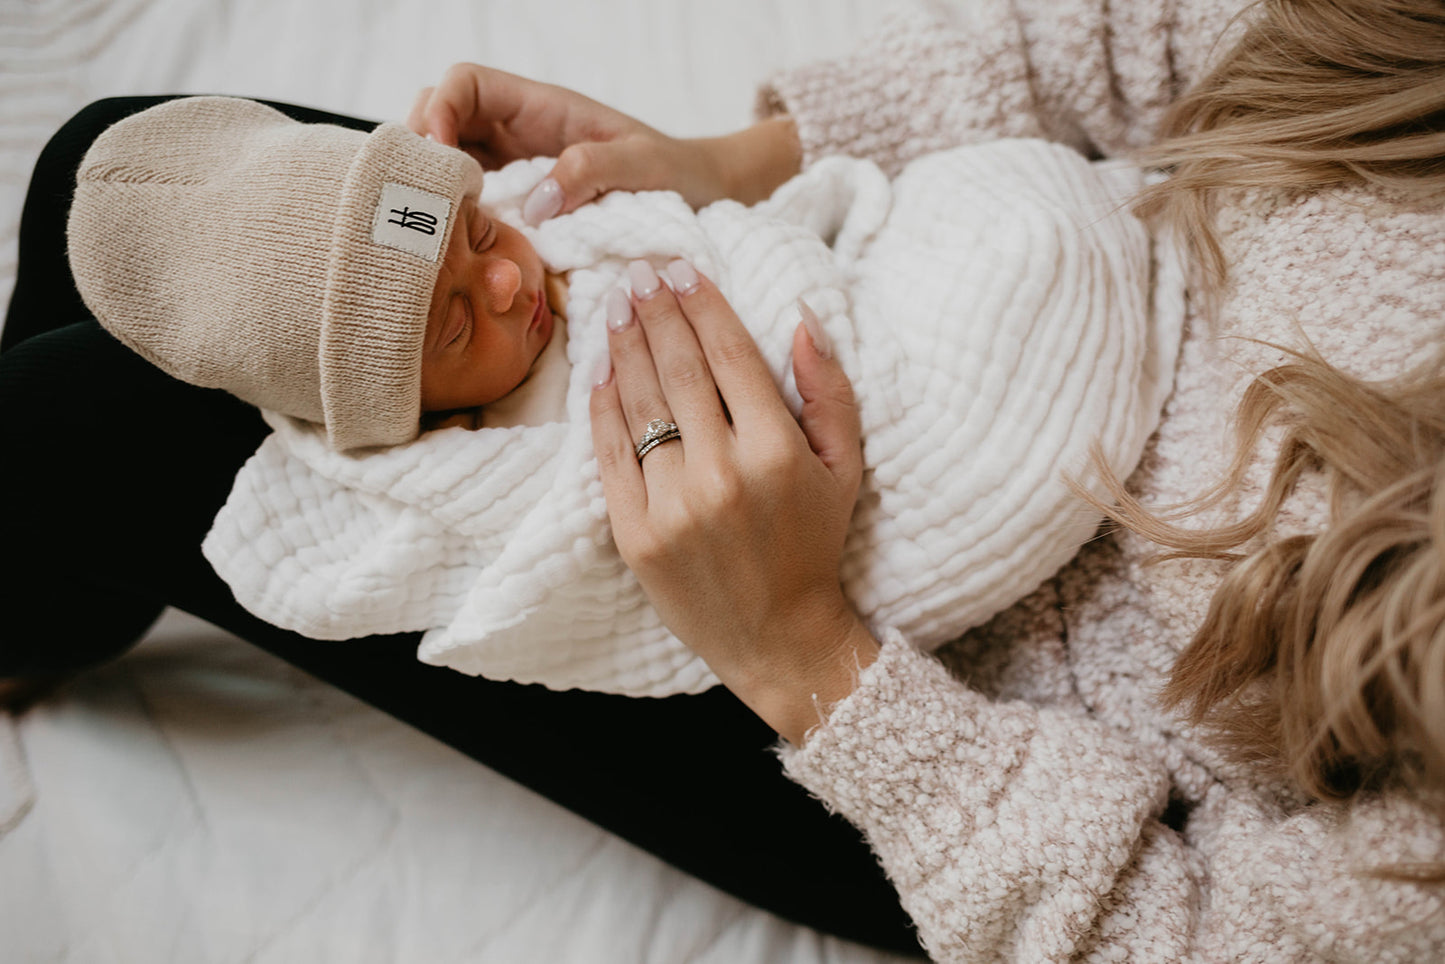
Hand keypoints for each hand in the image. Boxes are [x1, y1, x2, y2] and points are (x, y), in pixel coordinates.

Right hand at [408, 63, 800, 223]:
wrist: (700, 201)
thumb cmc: (677, 174)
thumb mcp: (645, 165)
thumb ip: (592, 171)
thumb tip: (535, 205)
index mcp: (541, 108)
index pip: (466, 84)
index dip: (440, 110)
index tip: (441, 157)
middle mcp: (518, 135)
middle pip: (438, 121)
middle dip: (421, 153)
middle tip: (427, 204)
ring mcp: (515, 172)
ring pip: (446, 167)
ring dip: (434, 193)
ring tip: (440, 232)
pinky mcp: (520, 210)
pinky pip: (471, 208)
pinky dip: (457, 223)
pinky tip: (464, 252)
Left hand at [588, 259, 877, 743]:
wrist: (778, 637)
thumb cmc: (813, 544)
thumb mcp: (846, 468)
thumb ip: (829, 391)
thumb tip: (801, 318)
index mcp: (777, 452)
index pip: (730, 357)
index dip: (701, 305)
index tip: (680, 269)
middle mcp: (722, 473)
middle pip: (679, 369)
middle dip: (656, 312)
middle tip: (638, 271)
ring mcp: (672, 505)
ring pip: (640, 404)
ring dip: (625, 346)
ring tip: (616, 304)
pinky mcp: (634, 534)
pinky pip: (610, 455)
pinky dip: (603, 407)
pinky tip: (601, 369)